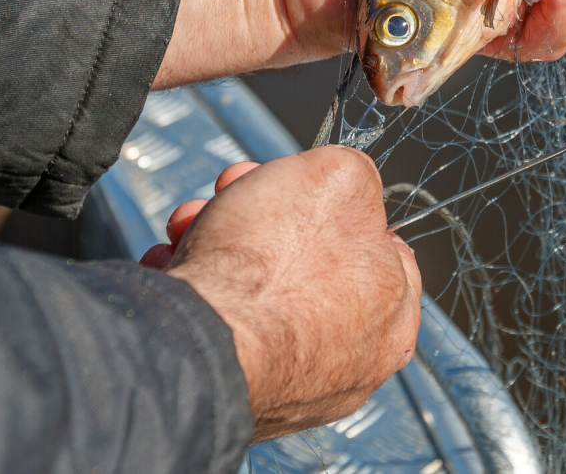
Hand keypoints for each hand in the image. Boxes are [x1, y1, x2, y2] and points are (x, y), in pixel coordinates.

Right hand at [152, 148, 422, 441]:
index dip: (336, 200)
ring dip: (218, 245)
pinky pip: (216, 327)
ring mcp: (288, 383)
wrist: (196, 341)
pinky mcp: (232, 390)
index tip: (299, 180)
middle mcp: (349, 361)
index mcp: (392, 316)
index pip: (382, 248)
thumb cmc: (276, 262)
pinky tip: (173, 266)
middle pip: (307, 260)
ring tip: (190, 225)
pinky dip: (194, 292)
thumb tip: (345, 182)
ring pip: (254, 291)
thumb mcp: (339, 176)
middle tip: (232, 191)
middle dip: (263, 216)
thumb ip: (355, 175)